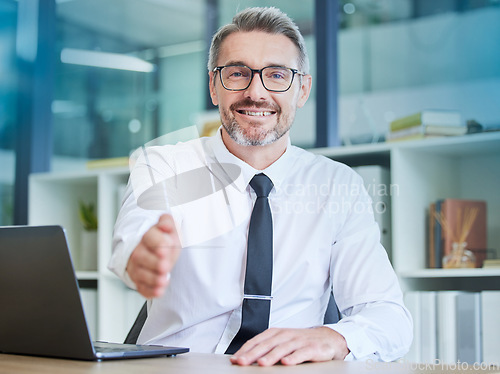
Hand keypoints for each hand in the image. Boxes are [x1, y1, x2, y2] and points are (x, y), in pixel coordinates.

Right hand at [126, 214, 181, 297]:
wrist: (158, 251)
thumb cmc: (165, 240)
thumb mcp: (171, 228)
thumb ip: (168, 223)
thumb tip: (165, 225)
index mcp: (148, 236)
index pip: (150, 237)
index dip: (158, 243)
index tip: (165, 250)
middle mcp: (138, 251)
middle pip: (141, 256)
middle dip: (153, 262)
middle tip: (165, 266)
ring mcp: (137, 267)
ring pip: (140, 273)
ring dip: (152, 278)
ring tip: (163, 280)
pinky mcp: (139, 280)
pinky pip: (141, 287)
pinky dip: (149, 291)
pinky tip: (159, 291)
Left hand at [229, 326, 348, 365]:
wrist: (327, 339)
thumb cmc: (301, 341)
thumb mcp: (282, 342)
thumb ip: (265, 349)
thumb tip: (245, 358)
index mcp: (276, 333)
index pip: (257, 340)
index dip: (246, 350)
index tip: (235, 359)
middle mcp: (286, 335)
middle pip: (267, 344)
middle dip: (253, 354)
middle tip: (242, 362)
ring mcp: (298, 341)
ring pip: (282, 348)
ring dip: (271, 356)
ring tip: (261, 363)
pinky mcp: (312, 348)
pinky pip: (301, 353)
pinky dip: (293, 357)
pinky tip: (286, 362)